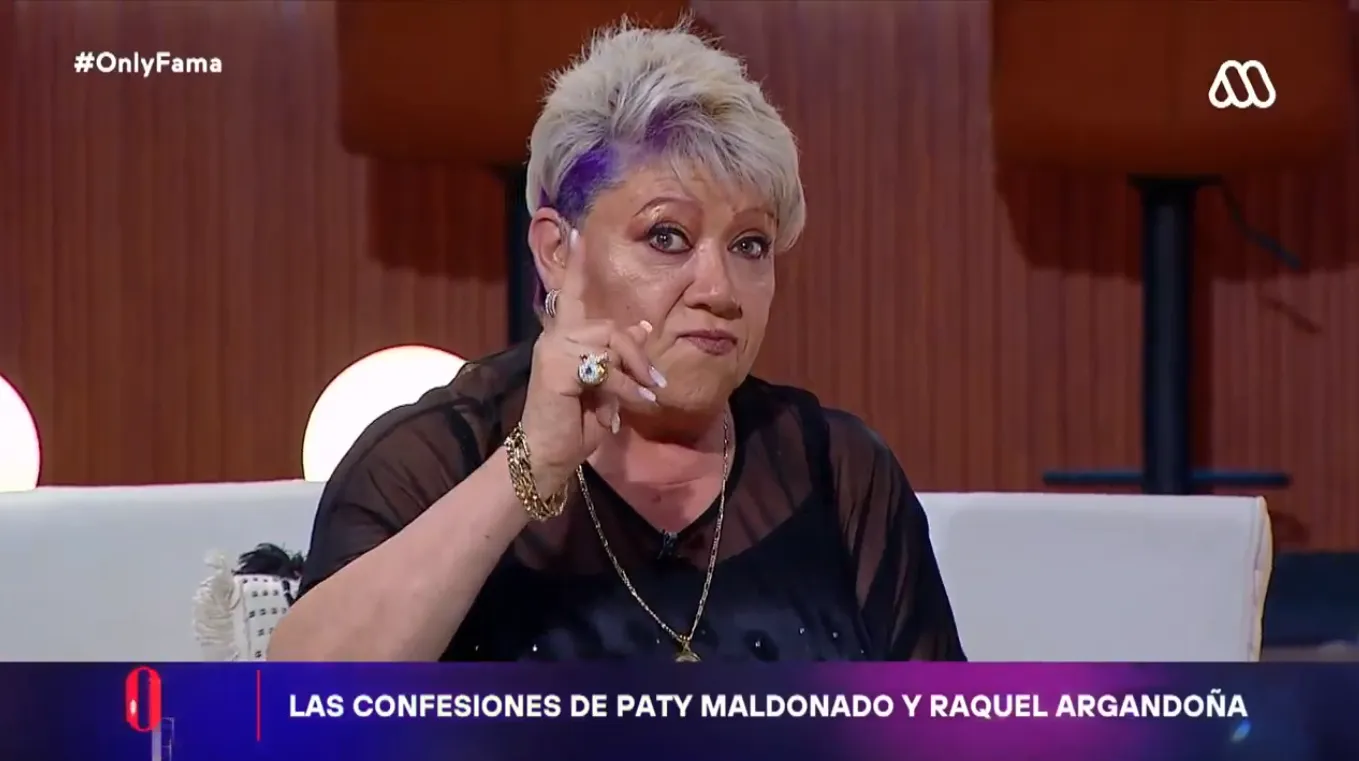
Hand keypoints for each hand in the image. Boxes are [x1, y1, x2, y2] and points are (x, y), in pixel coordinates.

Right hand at [519, 229, 664, 493]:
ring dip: (632, 374)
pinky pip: (604, 367)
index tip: (579, 231)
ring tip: (643, 399)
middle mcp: (554, 339)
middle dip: (637, 355)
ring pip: (609, 344)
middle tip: (655, 384)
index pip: (571, 294)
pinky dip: (622, 389)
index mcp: (563, 338)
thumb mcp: (606, 386)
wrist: (548, 457)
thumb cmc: (574, 423)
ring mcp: (553, 352)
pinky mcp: (557, 369)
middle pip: (609, 327)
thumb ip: (620, 357)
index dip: (577, 265)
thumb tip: (645, 327)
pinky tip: (623, 411)